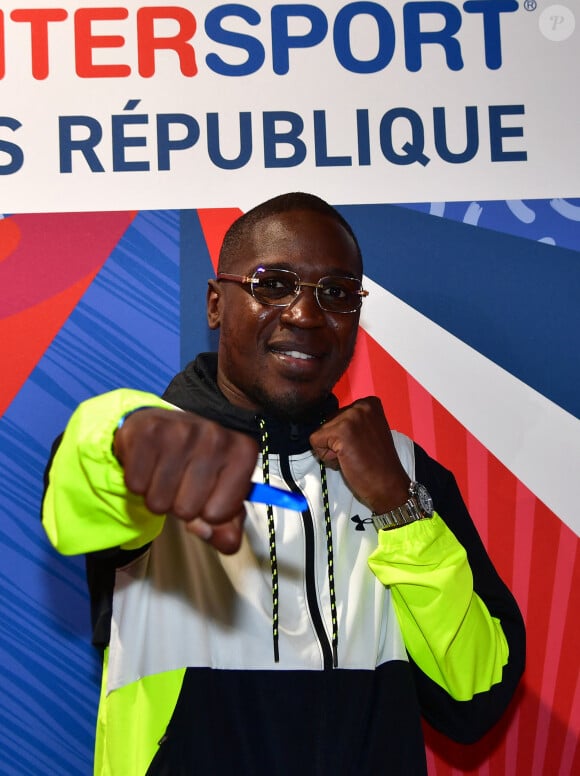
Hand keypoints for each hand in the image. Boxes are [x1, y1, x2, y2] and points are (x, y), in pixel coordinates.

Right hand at [113, 408, 257, 553]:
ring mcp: (182, 430)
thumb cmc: (196, 465)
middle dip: (179, 505)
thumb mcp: (220, 495)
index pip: (219, 515)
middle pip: (187, 510)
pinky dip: (138, 483)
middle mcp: (216, 436)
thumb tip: (226, 542)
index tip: (206, 494)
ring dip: (157, 496)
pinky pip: (136, 485)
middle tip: (180, 483)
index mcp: (242, 452)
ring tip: (164, 473)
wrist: (163, 428)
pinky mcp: (148, 431)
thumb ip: (229, 527)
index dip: (208, 513)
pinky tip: (149, 464)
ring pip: (159, 501)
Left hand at [309, 397, 409, 513]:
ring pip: (320, 432)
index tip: (361, 445)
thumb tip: (325, 424)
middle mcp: (360, 405)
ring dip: (330, 449)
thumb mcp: (368, 432)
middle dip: (335, 441)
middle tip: (357, 453)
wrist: (388, 485)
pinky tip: (345, 461)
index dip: (343, 435)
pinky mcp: (341, 431)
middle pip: (327, 422)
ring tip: (352, 457)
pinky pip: (315, 441)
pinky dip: (325, 456)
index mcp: (369, 403)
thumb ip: (351, 423)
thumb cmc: (377, 463)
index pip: (337, 415)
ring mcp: (351, 417)